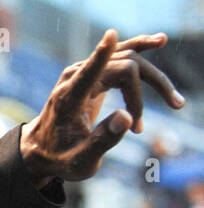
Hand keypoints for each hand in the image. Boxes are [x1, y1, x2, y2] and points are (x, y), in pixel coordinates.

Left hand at [21, 30, 184, 187]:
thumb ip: (102, 141)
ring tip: (175, 102)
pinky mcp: (93, 72)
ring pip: (128, 61)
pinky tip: (158, 41)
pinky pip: (120, 56)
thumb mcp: (80, 161)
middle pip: (125, 67)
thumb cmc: (61, 157)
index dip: (101, 55)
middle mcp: (75, 78)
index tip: (110, 36)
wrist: (43, 148)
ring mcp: (84, 71)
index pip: (88, 72)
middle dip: (153, 86)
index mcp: (69, 98)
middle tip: (174, 108)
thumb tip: (127, 117)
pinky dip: (140, 50)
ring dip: (155, 78)